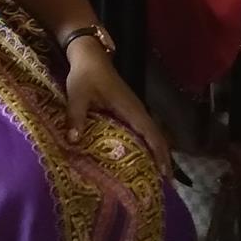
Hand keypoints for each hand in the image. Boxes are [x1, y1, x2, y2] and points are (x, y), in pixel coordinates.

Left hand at [63, 35, 171, 174]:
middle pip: (157, 137)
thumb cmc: (85, 75)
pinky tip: (144, 158)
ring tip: (158, 176)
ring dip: (158, 153)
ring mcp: (135, 111)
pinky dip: (149, 145)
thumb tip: (74, 141)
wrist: (90, 56)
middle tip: (165, 184)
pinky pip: (144, 131)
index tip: (165, 174)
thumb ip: (76, 117)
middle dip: (163, 159)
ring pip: (153, 135)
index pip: (151, 134)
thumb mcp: (78, 95)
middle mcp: (138, 110)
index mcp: (130, 108)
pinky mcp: (129, 111)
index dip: (159, 154)